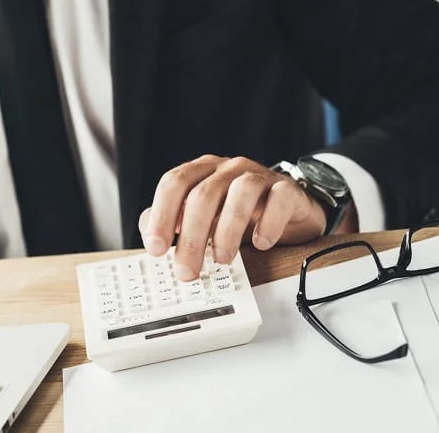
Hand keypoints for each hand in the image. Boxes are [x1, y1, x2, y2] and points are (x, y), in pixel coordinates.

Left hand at [139, 155, 337, 281]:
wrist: (288, 207)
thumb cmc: (240, 213)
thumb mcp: (204, 218)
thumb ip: (174, 222)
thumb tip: (150, 236)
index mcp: (202, 172)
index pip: (174, 183)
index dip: (161, 215)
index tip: (156, 248)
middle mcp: (228, 169)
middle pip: (203, 195)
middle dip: (192, 237)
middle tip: (187, 270)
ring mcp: (258, 176)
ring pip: (241, 192)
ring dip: (228, 229)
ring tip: (223, 259)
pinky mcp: (286, 189)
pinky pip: (279, 199)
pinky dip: (269, 222)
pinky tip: (261, 243)